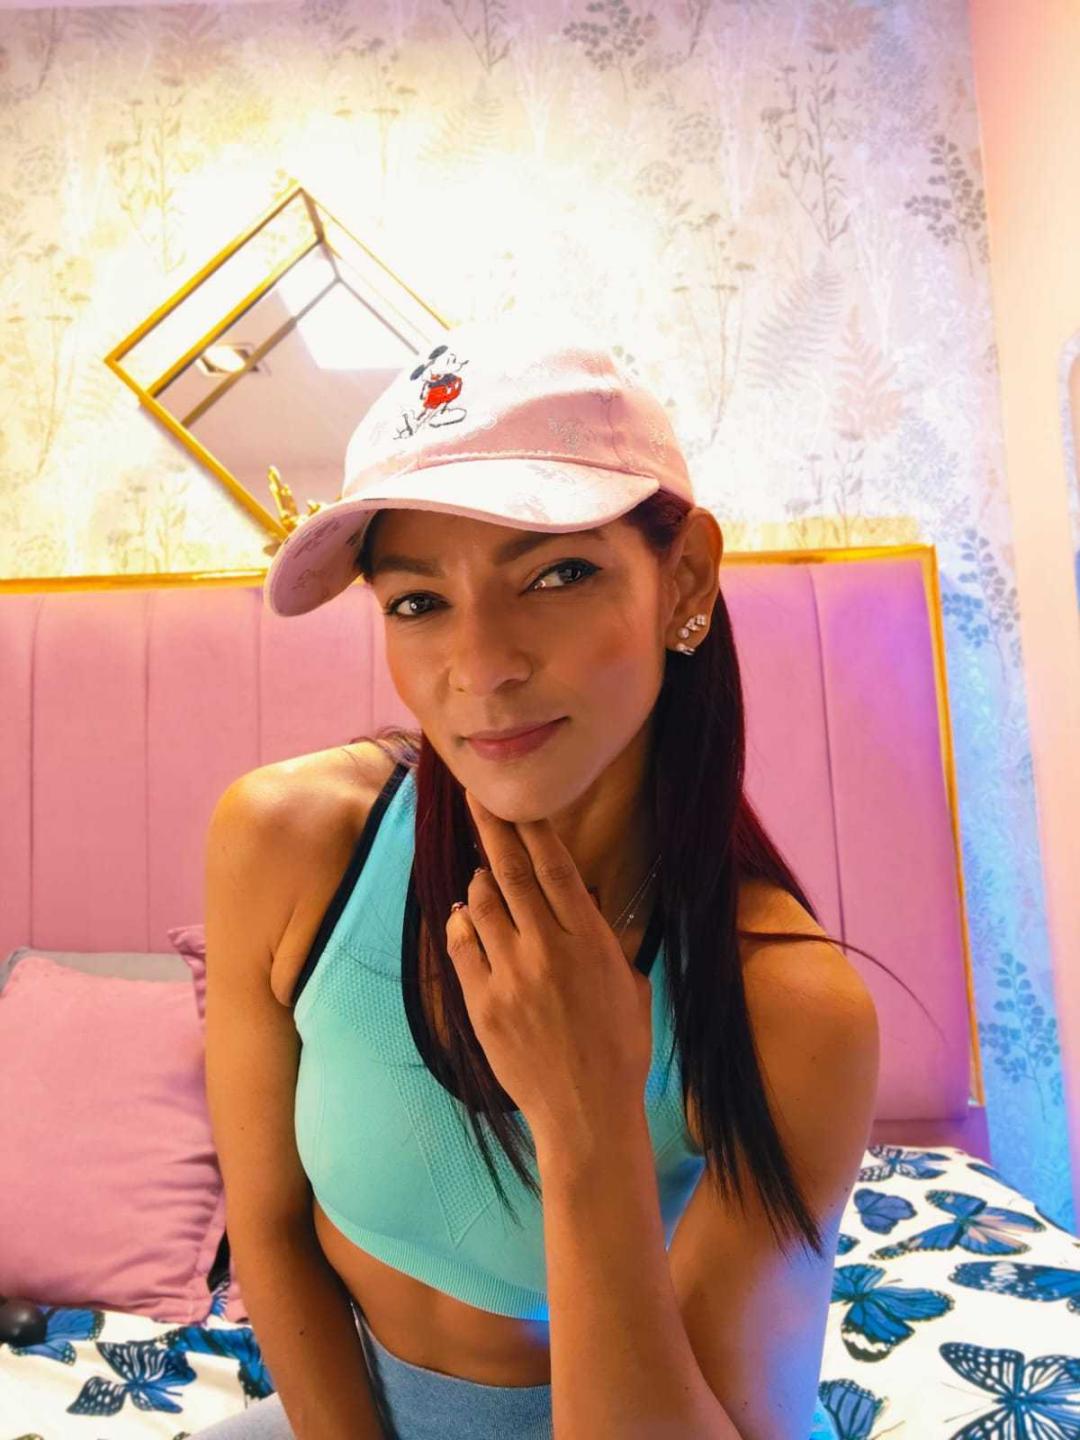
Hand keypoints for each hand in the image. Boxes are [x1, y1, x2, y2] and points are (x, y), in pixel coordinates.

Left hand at [445, 789, 653, 1146]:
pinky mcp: (482, 1004)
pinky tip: (465, 918)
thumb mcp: (630, 985)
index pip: (555, 868)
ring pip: (480, 905)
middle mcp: (547, 951)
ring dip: (478, 882)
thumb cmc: (620, 1050)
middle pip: (511, 874)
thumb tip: (581, 907)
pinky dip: (460, 924)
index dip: (532, 828)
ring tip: (482, 874)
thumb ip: (604, 941)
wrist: (587, 1113)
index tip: (515, 800)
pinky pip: (460, 947)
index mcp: (589, 942)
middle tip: (474, 797)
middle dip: (491, 829)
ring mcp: (510, 977)